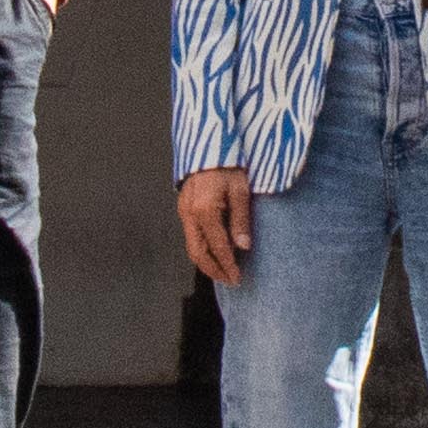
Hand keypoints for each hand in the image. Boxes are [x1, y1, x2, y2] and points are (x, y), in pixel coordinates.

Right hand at [176, 167, 252, 286]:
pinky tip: (215, 253)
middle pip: (198, 253)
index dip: (228, 265)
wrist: (209, 147)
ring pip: (191, 247)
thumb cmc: (228, 166)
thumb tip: (243, 247)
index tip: (238, 278)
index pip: (217, 246)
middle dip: (214, 270)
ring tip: (223, 272)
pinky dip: (202, 250)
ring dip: (207, 263)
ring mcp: (183, 212)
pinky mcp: (184, 209)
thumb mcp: (240, 191)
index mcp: (204, 210)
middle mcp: (189, 214)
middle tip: (230, 280)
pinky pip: (191, 236)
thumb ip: (240, 220)